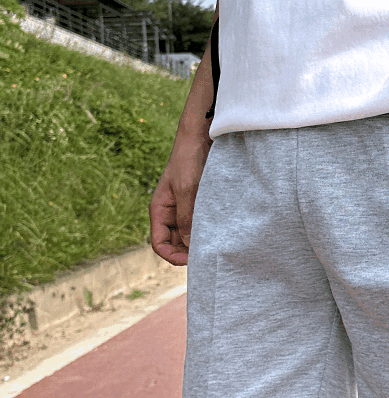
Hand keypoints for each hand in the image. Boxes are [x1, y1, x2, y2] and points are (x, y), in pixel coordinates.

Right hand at [149, 133, 212, 265]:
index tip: (191, 259)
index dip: (173, 256)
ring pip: (188, 238)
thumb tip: (189, 246)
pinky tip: (219, 235)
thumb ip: (186, 219)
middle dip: (187, 254)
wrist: (202, 138)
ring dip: (199, 244)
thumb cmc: (189, 160)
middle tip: (207, 256)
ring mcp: (185, 211)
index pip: (159, 244)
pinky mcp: (199, 207)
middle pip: (175, 245)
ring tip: (215, 246)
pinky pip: (200, 227)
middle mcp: (170, 214)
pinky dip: (207, 234)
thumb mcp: (187, 190)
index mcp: (159, 210)